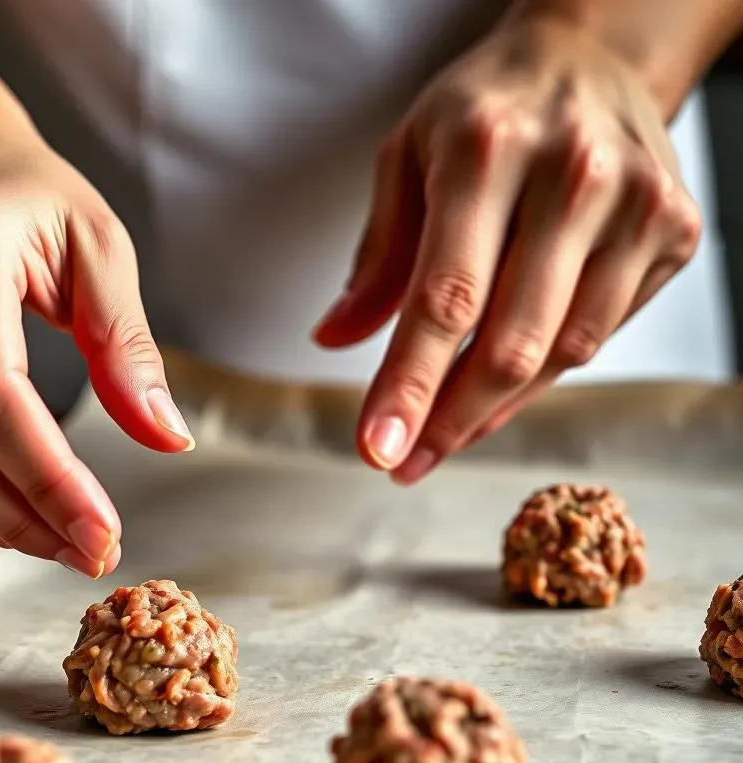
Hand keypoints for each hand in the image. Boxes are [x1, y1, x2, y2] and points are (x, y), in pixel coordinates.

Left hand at [313, 11, 700, 482]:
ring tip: (442, 433)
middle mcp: (573, 174)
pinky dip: (540, 377)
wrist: (590, 57)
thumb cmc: (484, 112)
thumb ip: (376, 256)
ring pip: (559, 354)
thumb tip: (334, 339)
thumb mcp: (406, 157)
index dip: (410, 385)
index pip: (445, 297)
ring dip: (491, 411)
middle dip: (448, 420)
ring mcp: (636, 204)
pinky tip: (497, 388)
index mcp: (488, 149)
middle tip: (405, 460)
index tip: (377, 448)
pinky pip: (595, 338)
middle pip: (508, 342)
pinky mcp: (673, 231)